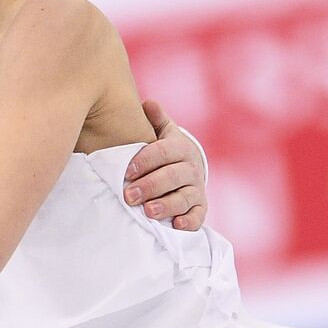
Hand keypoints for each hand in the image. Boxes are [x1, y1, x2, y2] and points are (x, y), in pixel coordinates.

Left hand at [123, 100, 207, 230]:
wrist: (189, 168)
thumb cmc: (166, 151)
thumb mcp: (162, 133)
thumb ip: (156, 120)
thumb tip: (148, 103)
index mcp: (179, 148)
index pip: (163, 153)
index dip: (145, 161)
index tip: (127, 172)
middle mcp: (191, 169)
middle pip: (173, 177)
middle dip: (150, 186)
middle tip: (129, 196)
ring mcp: (196, 189)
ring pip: (184, 198)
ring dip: (166, 205)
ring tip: (148, 211)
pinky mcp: (200, 208)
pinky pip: (197, 216)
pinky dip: (188, 222)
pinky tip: (175, 225)